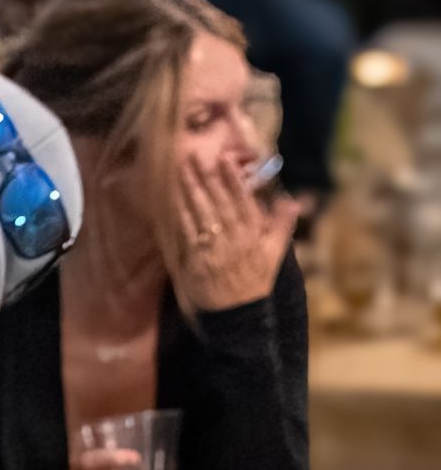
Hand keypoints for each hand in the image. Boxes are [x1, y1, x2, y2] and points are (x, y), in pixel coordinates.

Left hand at [175, 151, 296, 313]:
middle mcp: (232, 239)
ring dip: (191, 190)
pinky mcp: (195, 259)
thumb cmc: (255, 280)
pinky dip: (181, 213)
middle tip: (196, 155)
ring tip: (182, 169)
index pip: (242, 202)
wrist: (237, 313)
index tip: (225, 160)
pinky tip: (175, 197)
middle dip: (206, 178)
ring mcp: (212, 249)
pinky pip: (188, 232)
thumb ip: (282, 225)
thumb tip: (293, 200)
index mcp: (252, 236)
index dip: (233, 181)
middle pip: (218, 203)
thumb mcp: (275, 253)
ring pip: (201, 214)